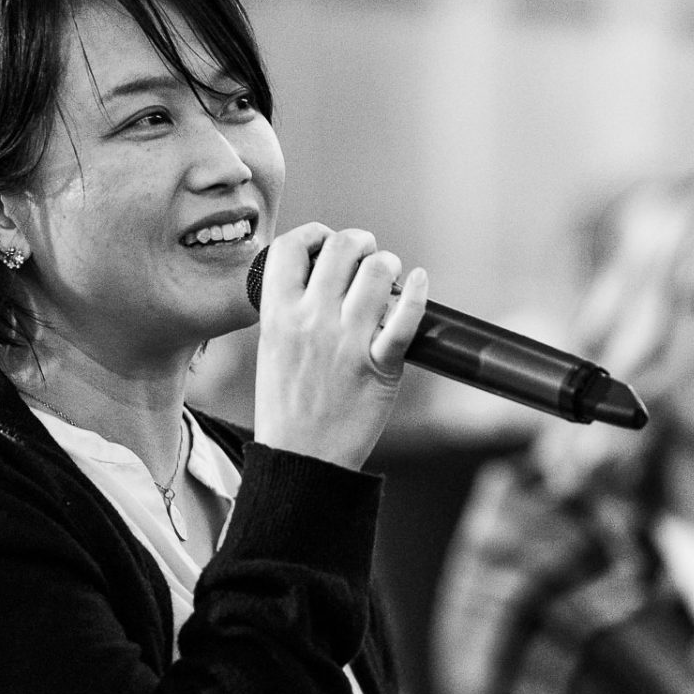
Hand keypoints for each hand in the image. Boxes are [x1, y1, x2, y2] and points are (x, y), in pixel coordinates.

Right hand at [252, 223, 427, 469]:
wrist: (302, 459)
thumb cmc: (287, 406)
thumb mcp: (272, 348)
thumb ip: (291, 310)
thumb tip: (324, 275)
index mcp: (277, 315)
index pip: (293, 246)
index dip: (315, 235)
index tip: (326, 245)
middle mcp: (311, 320)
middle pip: (342, 247)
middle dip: (360, 244)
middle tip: (366, 259)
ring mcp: (347, 342)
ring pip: (378, 271)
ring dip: (388, 266)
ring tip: (388, 279)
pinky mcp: (381, 365)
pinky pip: (406, 316)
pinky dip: (418, 292)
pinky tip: (420, 282)